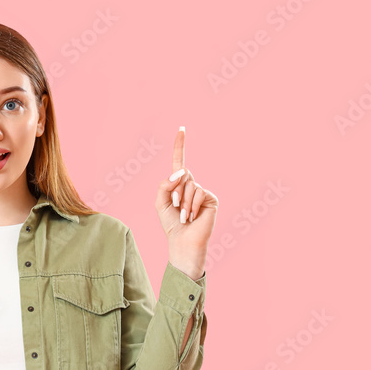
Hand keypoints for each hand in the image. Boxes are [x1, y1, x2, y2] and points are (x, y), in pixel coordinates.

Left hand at [154, 127, 217, 263]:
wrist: (182, 241)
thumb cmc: (171, 223)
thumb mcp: (160, 202)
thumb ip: (165, 184)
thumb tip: (181, 172)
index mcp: (178, 184)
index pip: (179, 161)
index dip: (180, 145)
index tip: (181, 128)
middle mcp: (191, 184)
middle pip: (181, 174)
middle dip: (174, 192)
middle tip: (176, 208)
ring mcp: (202, 191)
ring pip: (189, 184)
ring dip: (183, 202)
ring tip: (184, 216)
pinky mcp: (211, 198)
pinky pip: (199, 192)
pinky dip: (192, 205)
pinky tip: (193, 217)